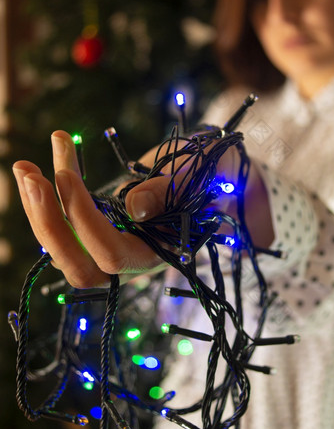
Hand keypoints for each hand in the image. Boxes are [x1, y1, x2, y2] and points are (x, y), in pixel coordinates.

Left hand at [13, 131, 272, 288]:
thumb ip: (172, 191)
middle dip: (47, 222)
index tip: (66, 175)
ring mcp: (112, 243)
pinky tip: (37, 165)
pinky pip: (64, 222)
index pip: (113, 255)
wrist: (212, 173)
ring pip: (63, 246)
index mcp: (159, 253)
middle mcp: (131, 257)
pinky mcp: (99, 227)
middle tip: (29, 174)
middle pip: (77, 264)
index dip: (86, 222)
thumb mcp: (202, 175)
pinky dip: (47, 194)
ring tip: (23, 165)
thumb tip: (134, 208)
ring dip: (37, 206)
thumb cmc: (215, 175)